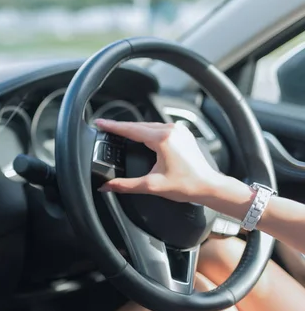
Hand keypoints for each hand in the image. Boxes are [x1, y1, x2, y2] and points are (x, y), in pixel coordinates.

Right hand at [95, 119, 222, 202]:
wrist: (209, 186)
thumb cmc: (187, 185)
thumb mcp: (152, 186)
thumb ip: (126, 185)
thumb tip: (107, 186)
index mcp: (162, 139)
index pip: (131, 129)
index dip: (113, 126)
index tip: (100, 123)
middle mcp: (171, 130)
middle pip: (138, 125)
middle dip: (121, 126)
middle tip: (105, 126)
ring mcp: (178, 130)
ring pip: (149, 125)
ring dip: (134, 128)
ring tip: (119, 130)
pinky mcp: (182, 134)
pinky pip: (159, 127)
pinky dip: (147, 130)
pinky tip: (140, 134)